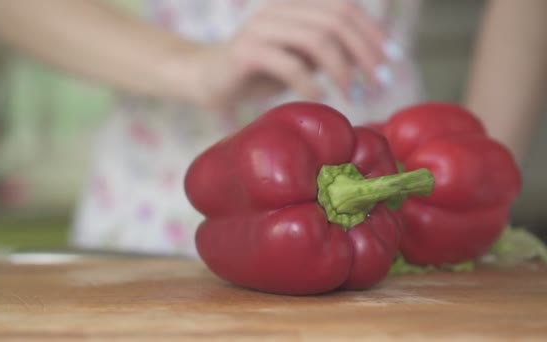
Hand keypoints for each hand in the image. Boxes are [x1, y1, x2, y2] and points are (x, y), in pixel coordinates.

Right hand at [179, 0, 401, 111]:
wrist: (206, 79)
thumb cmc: (258, 72)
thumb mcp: (299, 58)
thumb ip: (327, 51)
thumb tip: (372, 59)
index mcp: (295, 6)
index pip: (344, 8)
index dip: (373, 32)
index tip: (392, 61)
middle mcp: (279, 10)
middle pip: (336, 21)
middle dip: (365, 53)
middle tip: (378, 84)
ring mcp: (261, 28)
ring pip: (316, 39)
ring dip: (342, 69)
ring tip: (352, 94)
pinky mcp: (245, 52)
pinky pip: (288, 64)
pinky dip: (310, 83)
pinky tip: (318, 98)